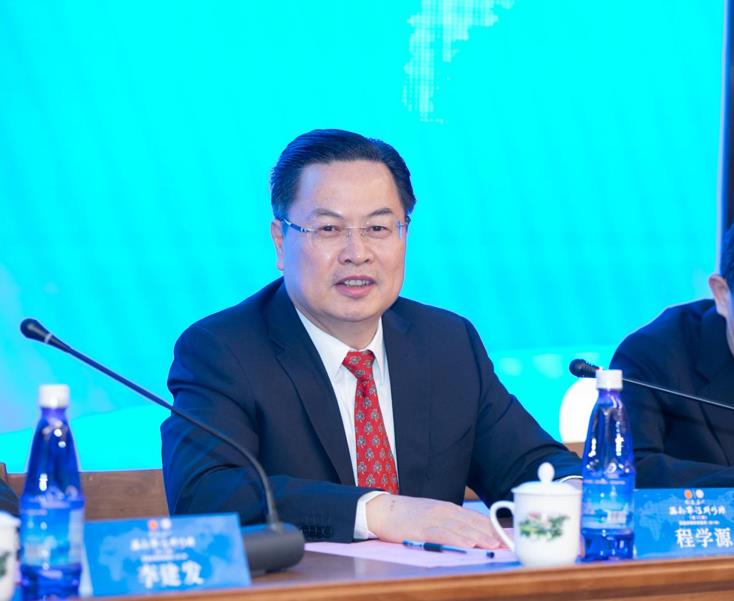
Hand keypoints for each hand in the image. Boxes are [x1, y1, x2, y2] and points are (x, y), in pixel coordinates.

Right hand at [365, 494, 501, 548]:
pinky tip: (467, 545)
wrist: (382, 510)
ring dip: (478, 537)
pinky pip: (442, 535)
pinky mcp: (421, 529)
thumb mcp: (432, 513)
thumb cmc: (408, 514)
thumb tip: (472, 534)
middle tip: (507, 543)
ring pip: (460, 528)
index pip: (476, 517)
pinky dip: (456, 539)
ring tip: (493, 545)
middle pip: (471, 523)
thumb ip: (451, 521)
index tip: (508, 536)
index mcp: (448, 508)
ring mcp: (432, 519)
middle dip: (490, 534)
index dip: (493, 527)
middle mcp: (443, 511)